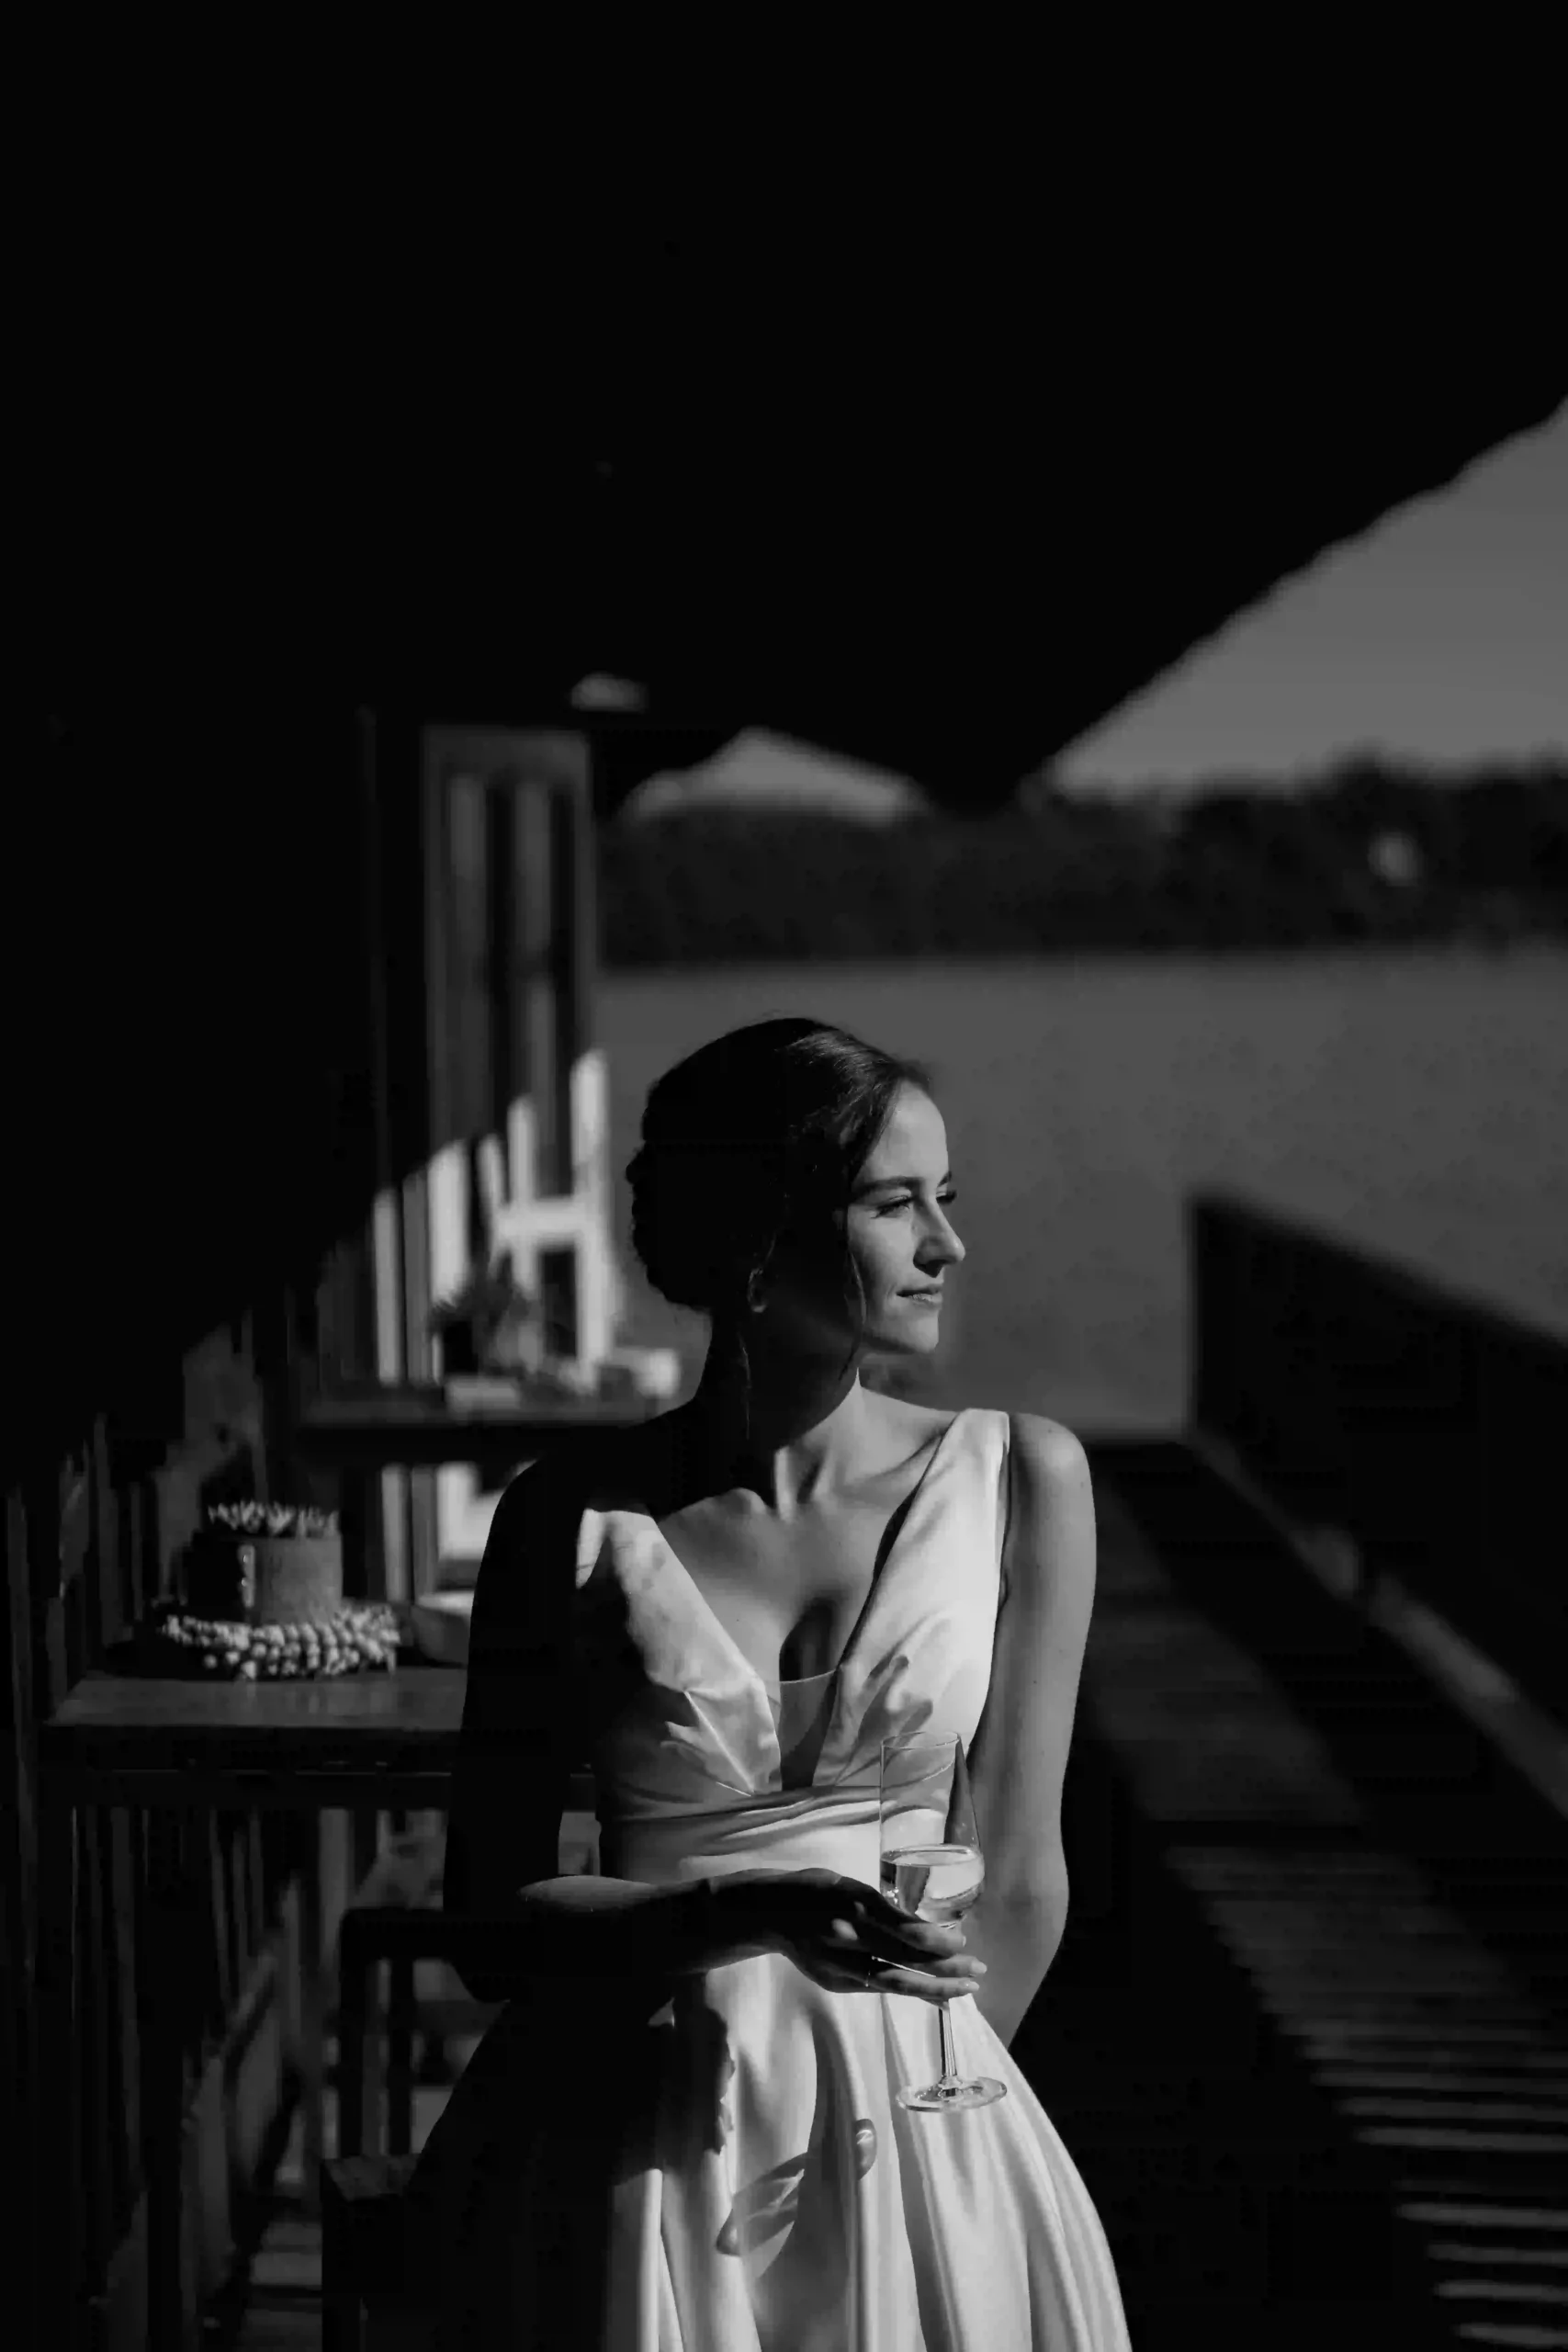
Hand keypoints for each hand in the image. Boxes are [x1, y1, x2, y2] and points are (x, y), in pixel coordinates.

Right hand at [710, 1868, 986, 2004]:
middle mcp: (849, 1937)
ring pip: (896, 1983)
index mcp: (854, 1904)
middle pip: (906, 1959)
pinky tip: (935, 1996)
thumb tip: (929, 1932)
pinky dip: (910, 1991)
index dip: (938, 1941)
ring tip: (966, 1989)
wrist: (769, 1913)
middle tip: (978, 1970)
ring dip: (935, 1988)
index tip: (963, 1942)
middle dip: (946, 1967)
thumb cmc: (816, 1890)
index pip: (906, 1930)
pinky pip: (881, 1990)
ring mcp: (841, 1965)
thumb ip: (886, 1910)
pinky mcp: (836, 1983)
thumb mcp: (851, 1886)